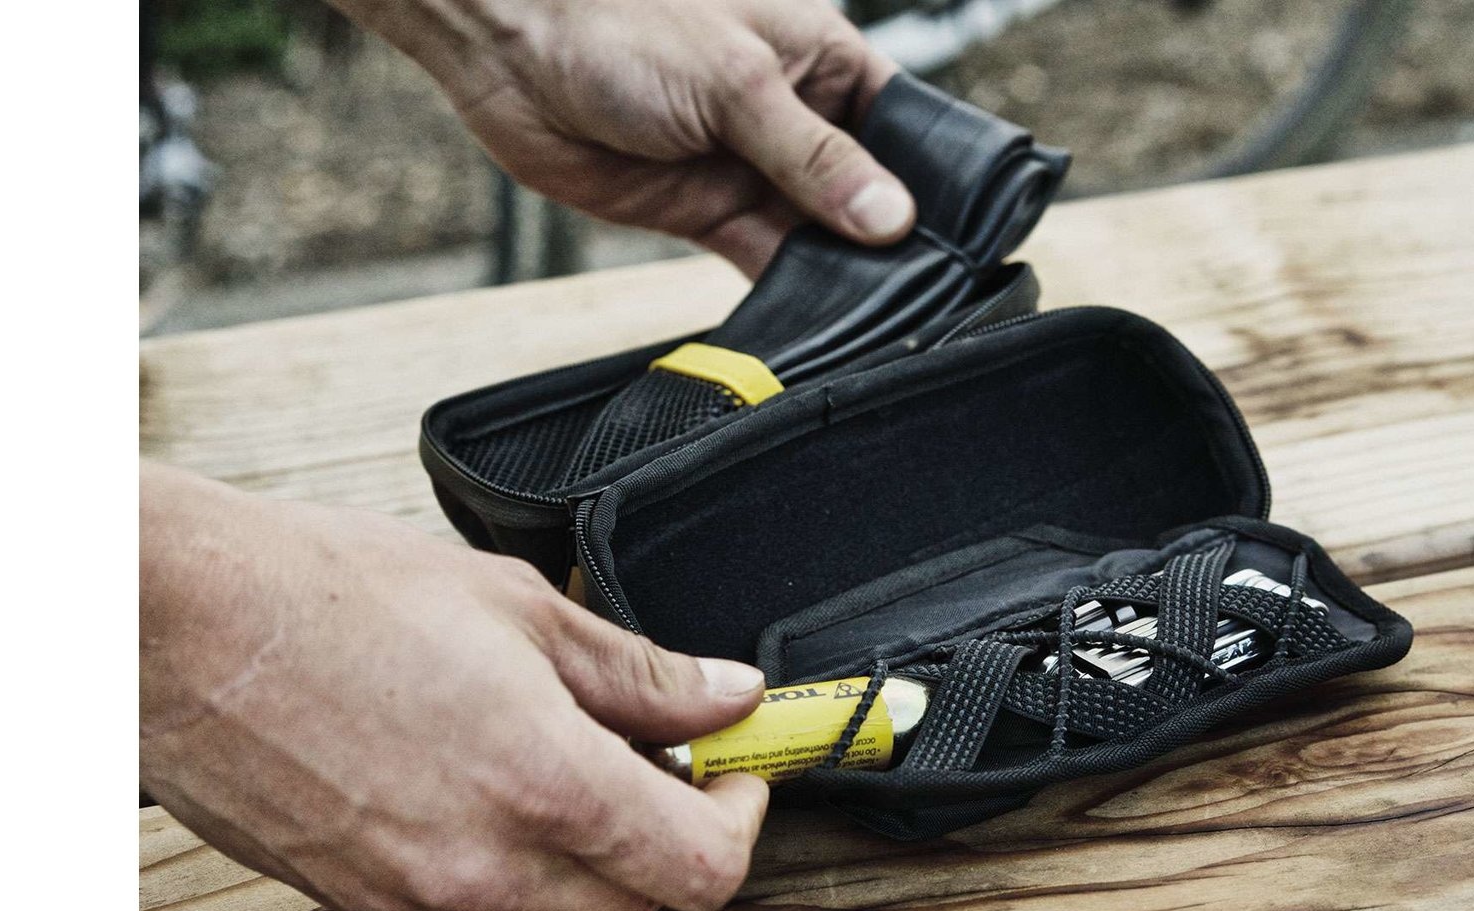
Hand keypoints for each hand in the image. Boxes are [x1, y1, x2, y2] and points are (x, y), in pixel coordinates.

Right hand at [140, 463, 769, 910]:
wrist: (178, 623)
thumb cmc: (330, 595)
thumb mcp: (518, 607)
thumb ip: (639, 671)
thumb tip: (726, 694)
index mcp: (544, 785)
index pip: (702, 868)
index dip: (740, 820)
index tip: (734, 771)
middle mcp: (484, 862)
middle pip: (636, 898)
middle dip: (667, 832)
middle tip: (656, 750)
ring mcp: (415, 890)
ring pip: (550, 900)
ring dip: (581, 841)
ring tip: (548, 738)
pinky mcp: (358, 893)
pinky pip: (467, 891)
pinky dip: (499, 845)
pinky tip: (467, 761)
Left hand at [335, 0, 915, 274]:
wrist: (511, 45)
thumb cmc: (622, 22)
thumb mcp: (736, 84)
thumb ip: (813, 156)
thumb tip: (892, 217)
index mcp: (824, 62)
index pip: (906, 127)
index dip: (935, 180)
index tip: (962, 239)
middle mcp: (798, 118)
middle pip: (867, 192)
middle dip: (891, 240)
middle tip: (926, 293)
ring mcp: (753, 168)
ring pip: (820, 235)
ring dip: (843, 273)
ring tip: (877, 314)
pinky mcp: (707, 212)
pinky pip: (765, 260)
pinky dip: (790, 291)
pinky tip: (816, 317)